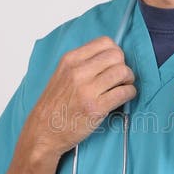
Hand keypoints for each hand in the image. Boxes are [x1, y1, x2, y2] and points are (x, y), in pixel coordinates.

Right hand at [20, 35, 136, 166]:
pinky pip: (125, 92)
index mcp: (70, 60)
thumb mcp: (62, 74)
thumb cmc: (54, 106)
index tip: (113, 63)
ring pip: (123, 72)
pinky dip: (129, 93)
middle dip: (123, 66)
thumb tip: (110, 56)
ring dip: (129, 79)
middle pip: (117, 55)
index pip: (105, 42)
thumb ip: (82, 63)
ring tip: (122, 87)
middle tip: (120, 77)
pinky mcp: (96, 108)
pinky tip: (123, 97)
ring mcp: (87, 90)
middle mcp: (78, 72)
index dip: (115, 52)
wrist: (43, 131)